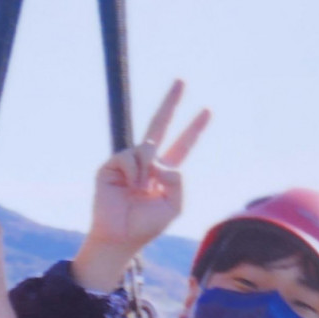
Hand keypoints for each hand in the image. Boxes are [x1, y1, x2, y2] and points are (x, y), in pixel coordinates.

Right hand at [73, 81, 210, 293]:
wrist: (120, 237)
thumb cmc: (147, 226)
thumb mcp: (175, 205)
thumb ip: (178, 179)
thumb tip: (158, 158)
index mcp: (164, 173)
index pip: (183, 145)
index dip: (194, 129)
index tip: (207, 111)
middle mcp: (147, 163)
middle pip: (161, 125)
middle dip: (171, 102)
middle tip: (182, 80)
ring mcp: (128, 163)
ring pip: (146, 148)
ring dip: (147, 171)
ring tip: (140, 191)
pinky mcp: (111, 165)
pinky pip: (129, 156)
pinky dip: (134, 172)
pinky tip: (130, 187)